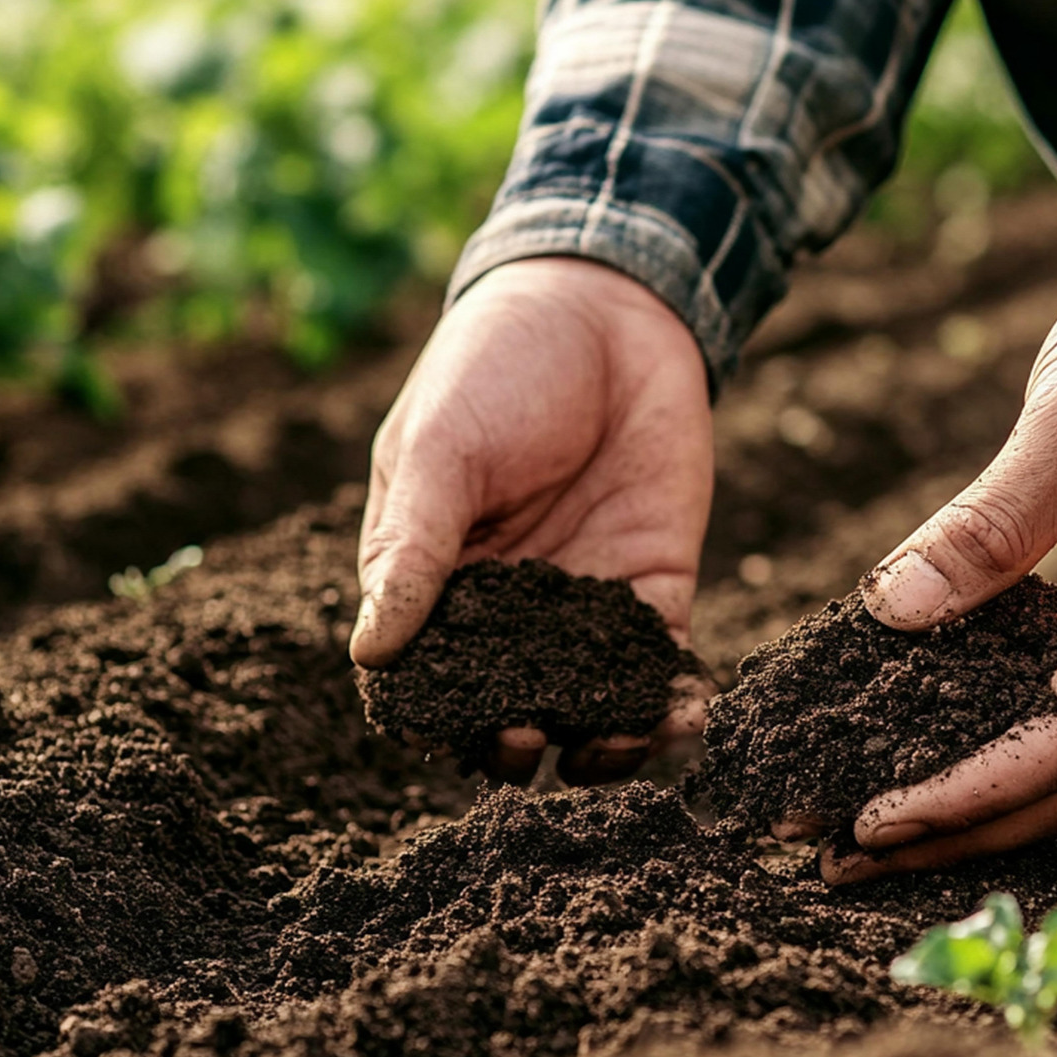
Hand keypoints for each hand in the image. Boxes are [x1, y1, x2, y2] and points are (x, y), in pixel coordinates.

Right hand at [351, 257, 713, 784]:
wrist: (607, 308)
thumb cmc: (495, 367)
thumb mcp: (441, 450)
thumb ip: (415, 548)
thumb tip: (371, 651)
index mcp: (436, 582)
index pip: (427, 675)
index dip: (436, 716)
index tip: (452, 736)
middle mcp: (508, 610)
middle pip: (507, 706)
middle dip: (517, 738)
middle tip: (529, 737)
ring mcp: (584, 605)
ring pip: (588, 702)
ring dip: (601, 740)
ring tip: (613, 748)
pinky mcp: (655, 589)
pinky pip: (662, 663)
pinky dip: (672, 700)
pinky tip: (685, 716)